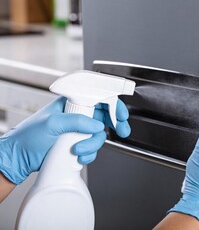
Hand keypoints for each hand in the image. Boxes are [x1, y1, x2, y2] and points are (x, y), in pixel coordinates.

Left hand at [0, 97, 129, 184]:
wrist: (19, 158)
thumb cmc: (28, 136)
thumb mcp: (52, 124)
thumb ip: (76, 121)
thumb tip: (96, 126)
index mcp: (71, 103)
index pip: (97, 98)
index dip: (112, 105)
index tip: (121, 115)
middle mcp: (77, 115)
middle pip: (104, 116)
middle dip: (115, 124)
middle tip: (122, 131)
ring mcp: (78, 131)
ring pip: (99, 135)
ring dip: (93, 145)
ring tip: (78, 150)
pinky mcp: (78, 144)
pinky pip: (92, 148)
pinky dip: (89, 154)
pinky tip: (78, 156)